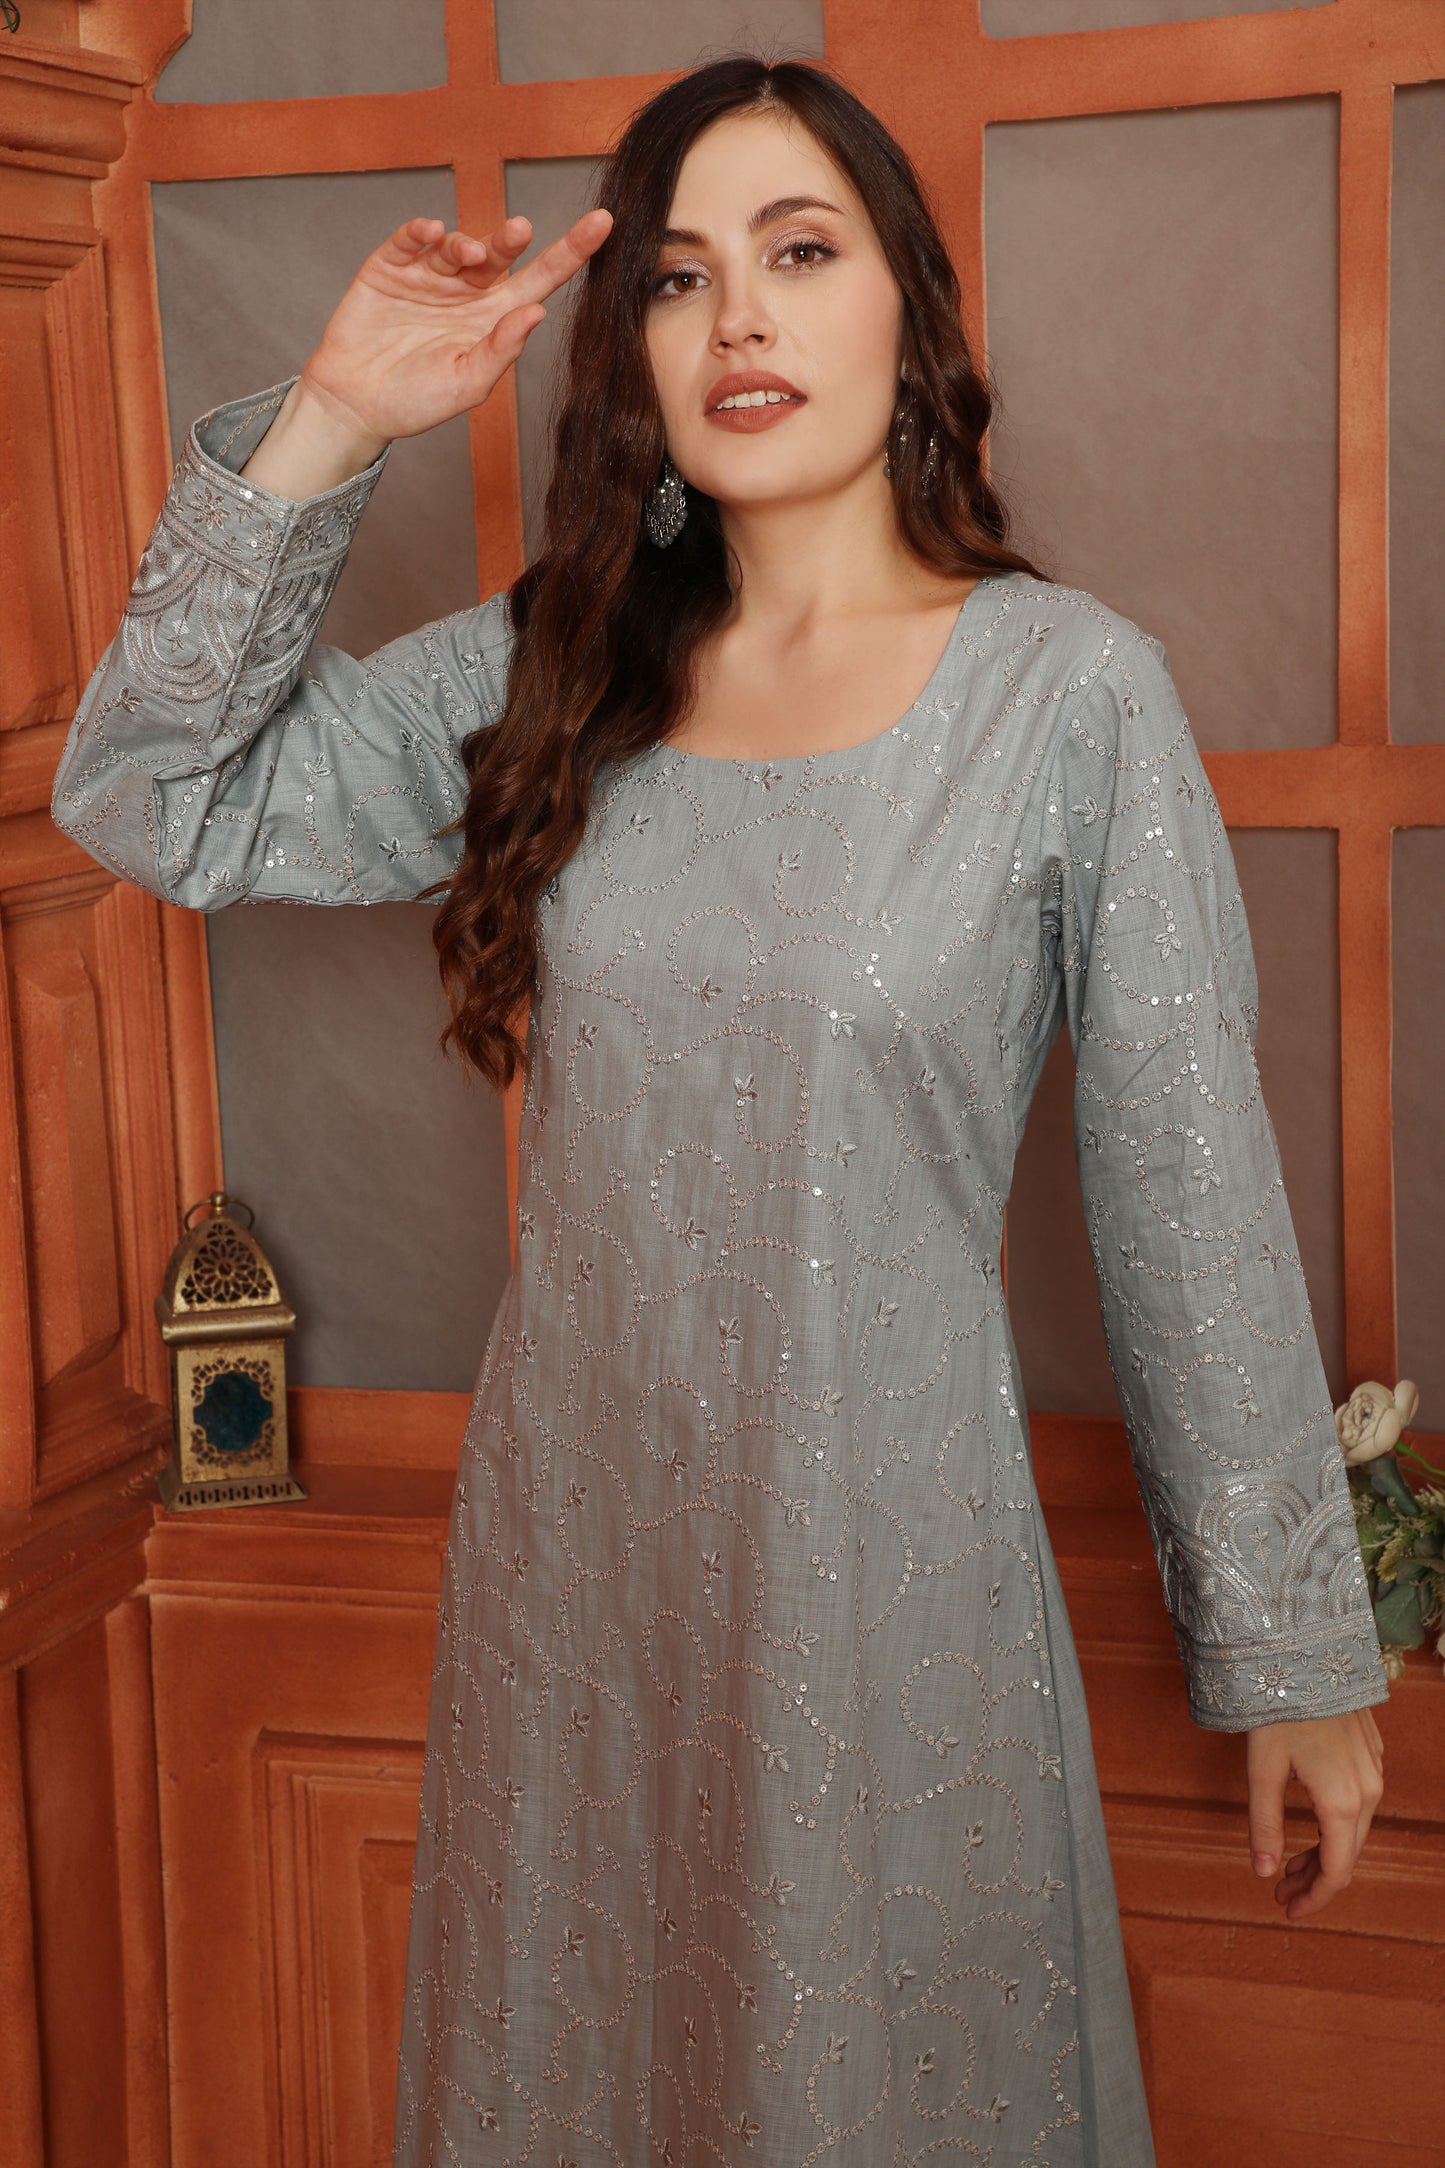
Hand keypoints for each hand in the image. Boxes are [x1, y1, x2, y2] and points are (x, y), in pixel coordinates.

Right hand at [299, 207, 614, 449]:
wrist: (354, 406)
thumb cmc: (414, 402)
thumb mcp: (466, 385)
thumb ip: (501, 350)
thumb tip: (537, 312)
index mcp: (493, 319)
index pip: (540, 279)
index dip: (571, 252)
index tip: (602, 223)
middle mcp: (465, 293)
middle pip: (500, 255)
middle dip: (511, 239)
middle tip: (520, 231)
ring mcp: (427, 277)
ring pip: (456, 244)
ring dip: (465, 243)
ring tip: (465, 254)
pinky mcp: (390, 268)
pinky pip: (409, 240)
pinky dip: (421, 231)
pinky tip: (431, 232)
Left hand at [1245, 1705, 1383, 1920]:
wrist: (1304, 1652)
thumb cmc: (1279, 1709)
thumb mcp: (1262, 1771)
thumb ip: (1264, 1825)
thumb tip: (1263, 1873)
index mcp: (1343, 1802)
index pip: (1337, 1872)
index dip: (1314, 1899)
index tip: (1286, 1910)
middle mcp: (1368, 1791)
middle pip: (1347, 1854)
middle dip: (1314, 1879)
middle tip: (1280, 1890)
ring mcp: (1373, 1771)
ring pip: (1354, 1830)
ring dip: (1323, 1852)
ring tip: (1288, 1864)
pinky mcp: (1370, 1753)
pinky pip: (1358, 1804)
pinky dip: (1334, 1825)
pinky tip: (1309, 1824)